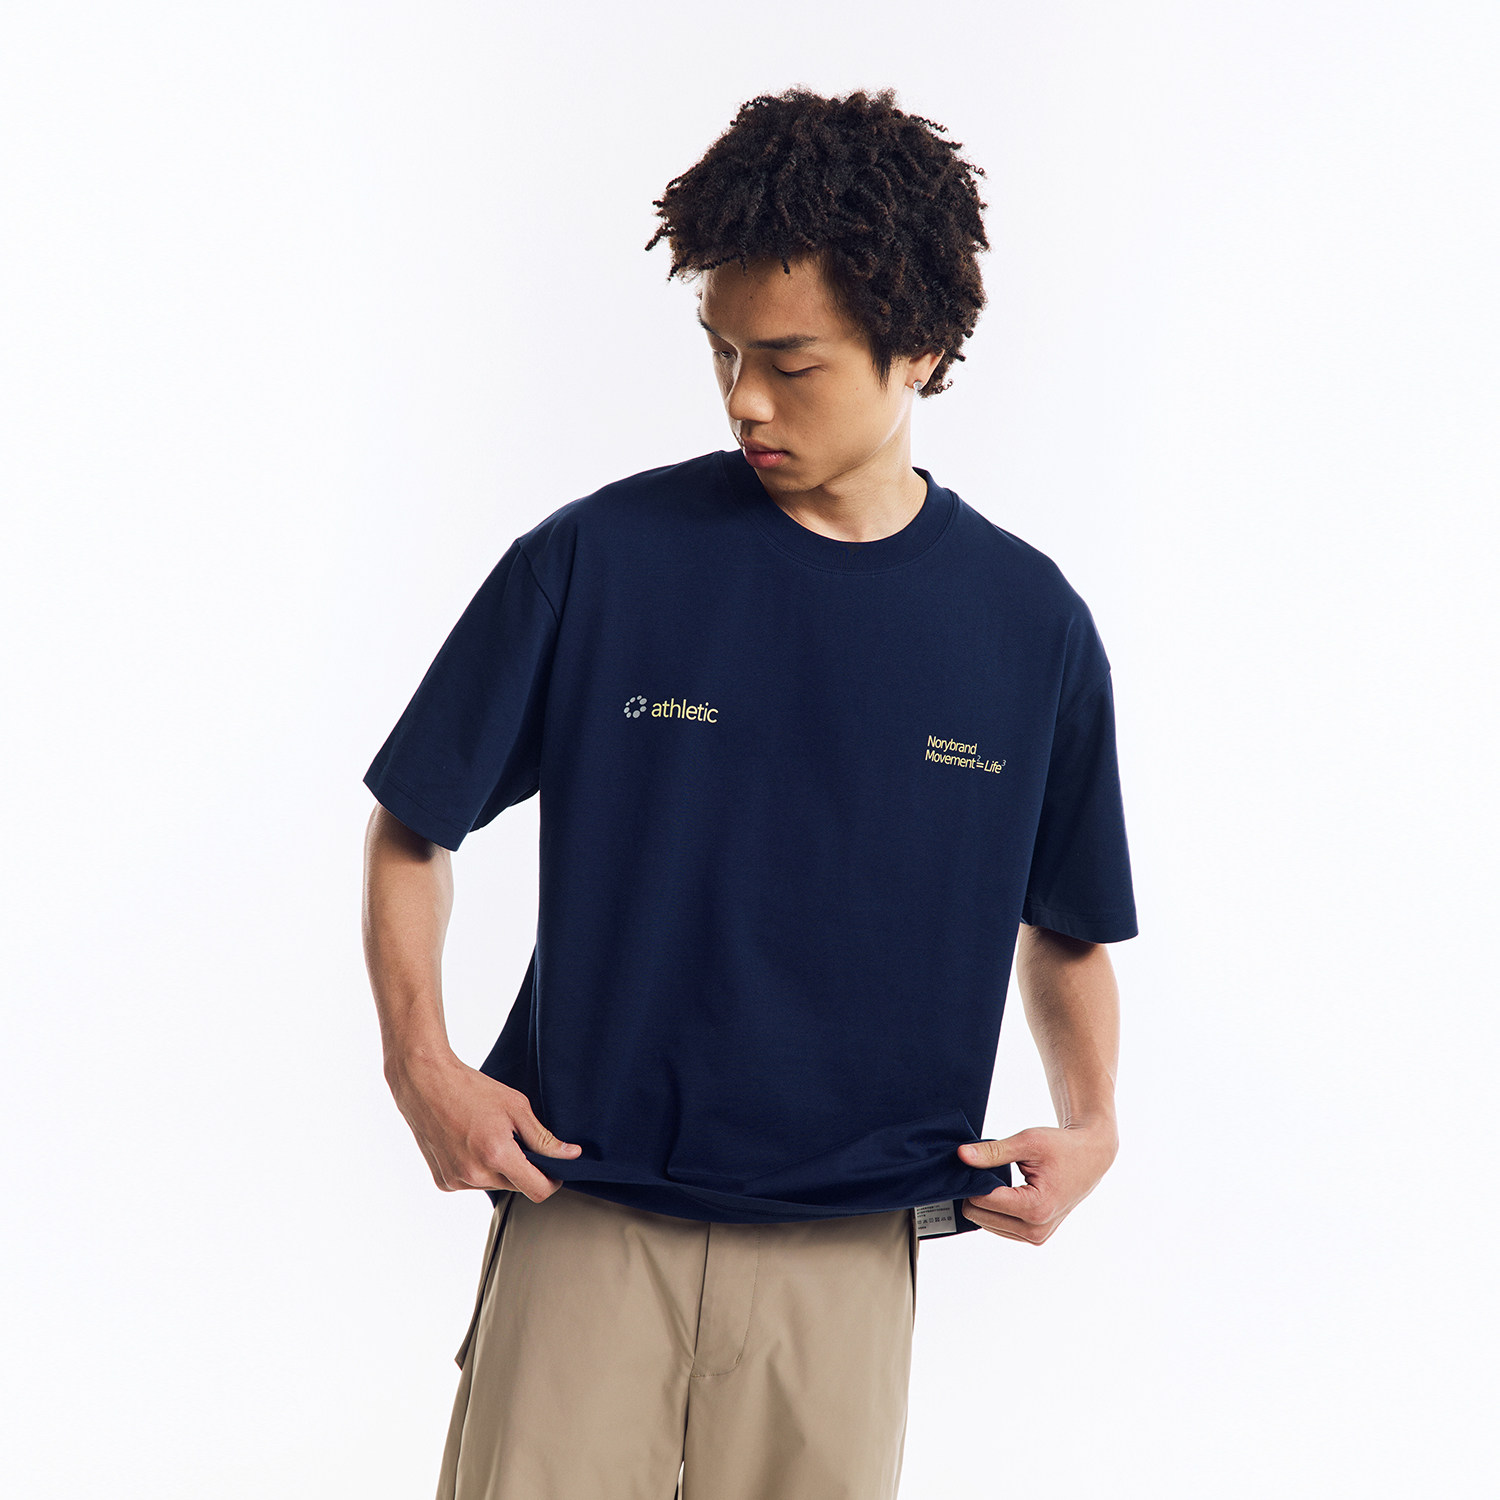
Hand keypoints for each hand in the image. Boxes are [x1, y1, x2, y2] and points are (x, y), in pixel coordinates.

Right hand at [387, 1050, 581, 1201]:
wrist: (425, 1084)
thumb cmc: (472, 1089)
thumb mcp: (516, 1106)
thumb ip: (544, 1138)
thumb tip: (572, 1155)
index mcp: (496, 1155)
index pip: (537, 1190)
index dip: (552, 1181)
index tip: (555, 1169)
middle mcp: (475, 1174)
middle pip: (516, 1186)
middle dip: (523, 1168)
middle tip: (516, 1138)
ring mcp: (456, 1181)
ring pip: (494, 1185)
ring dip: (500, 1169)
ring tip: (489, 1136)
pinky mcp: (443, 1182)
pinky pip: (472, 1183)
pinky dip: (478, 1169)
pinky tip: (470, 1144)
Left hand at [955, 1122, 1117, 1242]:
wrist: (1089, 1159)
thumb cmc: (1062, 1148)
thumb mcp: (1028, 1142)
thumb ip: (993, 1152)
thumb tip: (961, 1155)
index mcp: (1035, 1208)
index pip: (982, 1201)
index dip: (974, 1179)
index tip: (978, 1161)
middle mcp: (1036, 1230)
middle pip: (979, 1216)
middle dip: (978, 1191)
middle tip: (989, 1169)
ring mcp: (1035, 1237)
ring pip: (985, 1223)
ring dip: (987, 1202)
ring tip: (1002, 1179)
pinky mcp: (1034, 1237)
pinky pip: (998, 1226)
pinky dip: (996, 1209)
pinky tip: (1007, 1191)